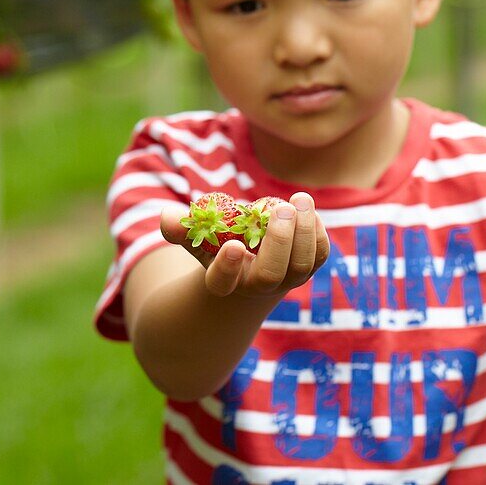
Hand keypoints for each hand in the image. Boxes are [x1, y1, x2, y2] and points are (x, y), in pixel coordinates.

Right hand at [160, 191, 329, 298]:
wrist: (250, 272)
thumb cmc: (218, 249)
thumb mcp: (197, 240)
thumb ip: (181, 229)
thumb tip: (166, 215)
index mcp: (225, 282)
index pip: (223, 282)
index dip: (227, 268)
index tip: (233, 246)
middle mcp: (257, 286)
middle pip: (270, 275)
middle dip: (278, 241)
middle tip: (281, 209)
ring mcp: (286, 280)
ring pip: (301, 265)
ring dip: (304, 232)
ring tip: (300, 199)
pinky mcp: (307, 268)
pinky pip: (319, 256)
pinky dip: (318, 233)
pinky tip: (309, 210)